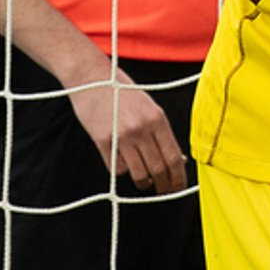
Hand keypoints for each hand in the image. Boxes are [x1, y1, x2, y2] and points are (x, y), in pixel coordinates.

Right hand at [67, 69, 187, 193]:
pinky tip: (124, 165)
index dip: (178, 177)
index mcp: (157, 118)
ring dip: (143, 182)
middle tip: (164, 191)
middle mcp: (142, 128)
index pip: (173, 156)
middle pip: (158, 168)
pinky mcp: (102, 141)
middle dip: (164, 185)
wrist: (91, 77)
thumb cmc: (122, 91)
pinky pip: (116, 168)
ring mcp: (121, 135)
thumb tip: (177, 159)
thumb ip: (161, 132)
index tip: (179, 187)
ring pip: (139, 173)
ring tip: (144, 182)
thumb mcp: (149, 107)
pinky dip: (122, 171)